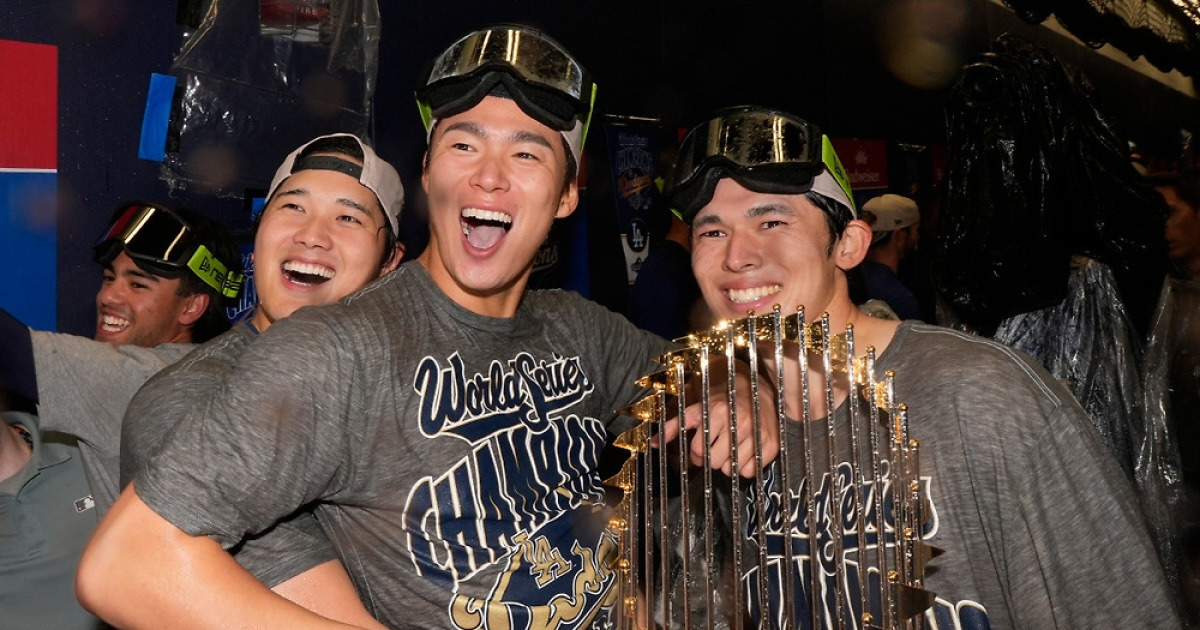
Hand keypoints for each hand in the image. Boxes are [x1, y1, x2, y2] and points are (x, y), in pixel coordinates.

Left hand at [654, 361, 779, 477]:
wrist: (754, 388)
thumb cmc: (720, 400)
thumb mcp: (696, 408)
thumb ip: (674, 425)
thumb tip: (652, 443)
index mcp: (717, 412)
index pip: (698, 451)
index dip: (697, 452)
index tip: (702, 445)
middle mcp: (738, 422)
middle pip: (715, 463)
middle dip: (713, 458)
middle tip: (718, 446)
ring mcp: (757, 433)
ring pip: (732, 470)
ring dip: (729, 463)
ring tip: (732, 446)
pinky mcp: (771, 444)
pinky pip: (751, 471)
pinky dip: (746, 467)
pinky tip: (745, 451)